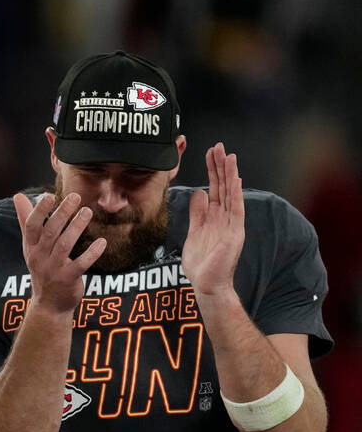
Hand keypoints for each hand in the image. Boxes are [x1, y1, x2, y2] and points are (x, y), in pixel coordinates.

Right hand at [14, 191, 104, 315]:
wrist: (48, 305)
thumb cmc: (42, 269)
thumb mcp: (30, 246)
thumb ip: (25, 220)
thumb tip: (18, 196)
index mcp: (31, 247)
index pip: (31, 226)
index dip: (39, 211)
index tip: (49, 195)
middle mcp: (40, 257)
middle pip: (50, 232)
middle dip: (62, 214)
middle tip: (75, 196)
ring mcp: (53, 269)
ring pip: (64, 245)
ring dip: (76, 227)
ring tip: (88, 211)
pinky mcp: (68, 280)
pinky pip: (80, 265)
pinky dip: (91, 253)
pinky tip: (102, 242)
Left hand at [183, 142, 244, 298]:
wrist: (207, 284)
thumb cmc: (201, 263)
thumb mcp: (194, 232)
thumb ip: (198, 213)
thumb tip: (199, 193)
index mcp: (214, 217)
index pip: (215, 188)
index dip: (212, 170)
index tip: (210, 152)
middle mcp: (225, 218)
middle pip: (223, 186)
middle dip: (220, 166)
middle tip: (218, 146)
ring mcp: (231, 225)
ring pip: (231, 194)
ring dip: (229, 175)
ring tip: (229, 156)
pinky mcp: (234, 234)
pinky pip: (236, 211)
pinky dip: (235, 195)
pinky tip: (234, 180)